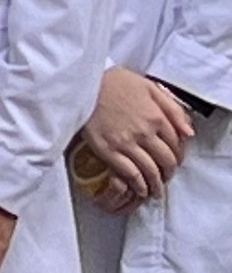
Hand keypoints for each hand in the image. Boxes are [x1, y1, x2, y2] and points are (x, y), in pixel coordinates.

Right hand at [79, 67, 196, 209]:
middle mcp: (145, 133)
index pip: (176, 145)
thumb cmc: (114, 82)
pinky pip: (129, 173)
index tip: (175, 162)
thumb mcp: (150, 87)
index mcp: (157, 117)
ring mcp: (126, 143)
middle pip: (166, 161)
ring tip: (155, 190)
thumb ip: (173, 109)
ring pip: (150, 170)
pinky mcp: (107, 150)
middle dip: (169, 173)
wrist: (83, 83)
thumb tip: (189, 133)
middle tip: (166, 178)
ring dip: (156, 184)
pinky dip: (137, 184)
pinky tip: (139, 188)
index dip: (179, 157)